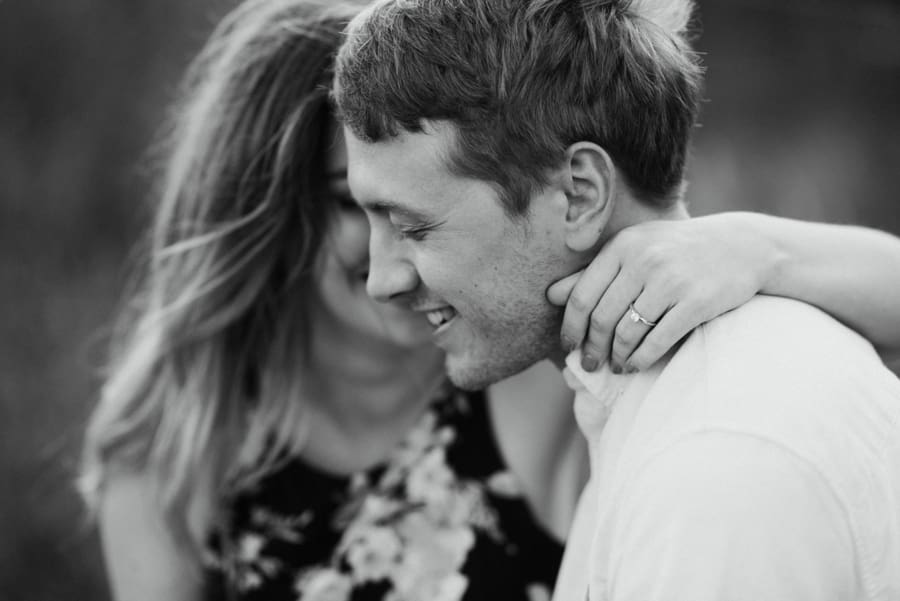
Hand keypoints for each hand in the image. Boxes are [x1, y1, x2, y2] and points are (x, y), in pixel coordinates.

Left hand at [547, 215, 774, 371]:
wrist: (739, 246)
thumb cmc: (676, 251)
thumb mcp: (634, 250)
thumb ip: (594, 272)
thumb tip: (551, 296)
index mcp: (622, 247)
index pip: (582, 295)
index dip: (571, 326)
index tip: (568, 345)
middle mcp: (644, 260)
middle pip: (602, 318)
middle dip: (591, 348)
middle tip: (589, 364)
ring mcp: (671, 281)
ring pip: (627, 332)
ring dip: (616, 356)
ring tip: (614, 365)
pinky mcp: (696, 302)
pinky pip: (658, 340)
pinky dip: (641, 359)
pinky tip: (634, 366)